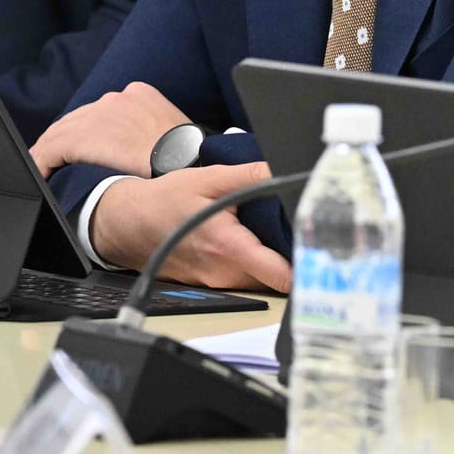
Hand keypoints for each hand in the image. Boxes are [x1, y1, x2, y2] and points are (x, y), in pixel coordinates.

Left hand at [30, 81, 192, 178]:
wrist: (186, 165)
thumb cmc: (187, 158)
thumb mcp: (172, 134)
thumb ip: (151, 133)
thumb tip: (143, 148)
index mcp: (139, 95)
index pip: (101, 113)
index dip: (87, 131)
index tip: (80, 149)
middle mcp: (116, 99)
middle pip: (78, 120)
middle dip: (65, 140)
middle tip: (53, 161)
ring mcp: (98, 115)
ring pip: (61, 133)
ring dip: (50, 152)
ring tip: (44, 169)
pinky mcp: (82, 136)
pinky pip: (53, 149)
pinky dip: (43, 161)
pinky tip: (41, 173)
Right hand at [89, 162, 291, 291]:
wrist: (128, 224)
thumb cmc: (166, 201)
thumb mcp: (210, 179)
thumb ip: (250, 176)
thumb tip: (284, 170)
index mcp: (230, 248)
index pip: (281, 275)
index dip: (307, 267)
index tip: (325, 254)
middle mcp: (225, 273)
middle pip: (277, 275)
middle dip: (292, 254)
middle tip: (307, 230)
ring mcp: (218, 282)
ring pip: (261, 277)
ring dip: (273, 258)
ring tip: (283, 231)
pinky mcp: (213, 283)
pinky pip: (244, 277)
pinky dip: (254, 261)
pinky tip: (255, 238)